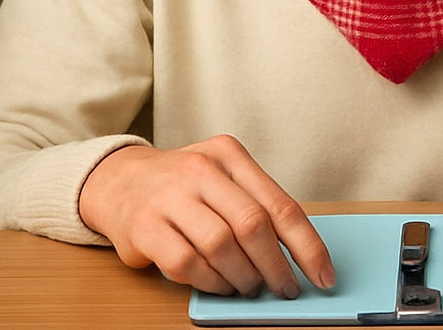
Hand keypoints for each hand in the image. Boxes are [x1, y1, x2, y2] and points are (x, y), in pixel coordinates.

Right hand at [78, 134, 334, 296]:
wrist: (118, 180)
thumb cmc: (183, 185)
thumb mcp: (222, 176)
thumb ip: (255, 204)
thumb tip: (298, 253)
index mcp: (229, 154)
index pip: (280, 204)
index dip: (307, 245)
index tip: (323, 274)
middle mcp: (201, 169)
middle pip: (253, 225)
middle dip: (276, 266)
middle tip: (284, 288)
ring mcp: (170, 196)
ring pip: (221, 246)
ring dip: (242, 277)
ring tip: (249, 286)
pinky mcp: (144, 226)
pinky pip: (187, 264)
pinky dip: (210, 282)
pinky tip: (219, 284)